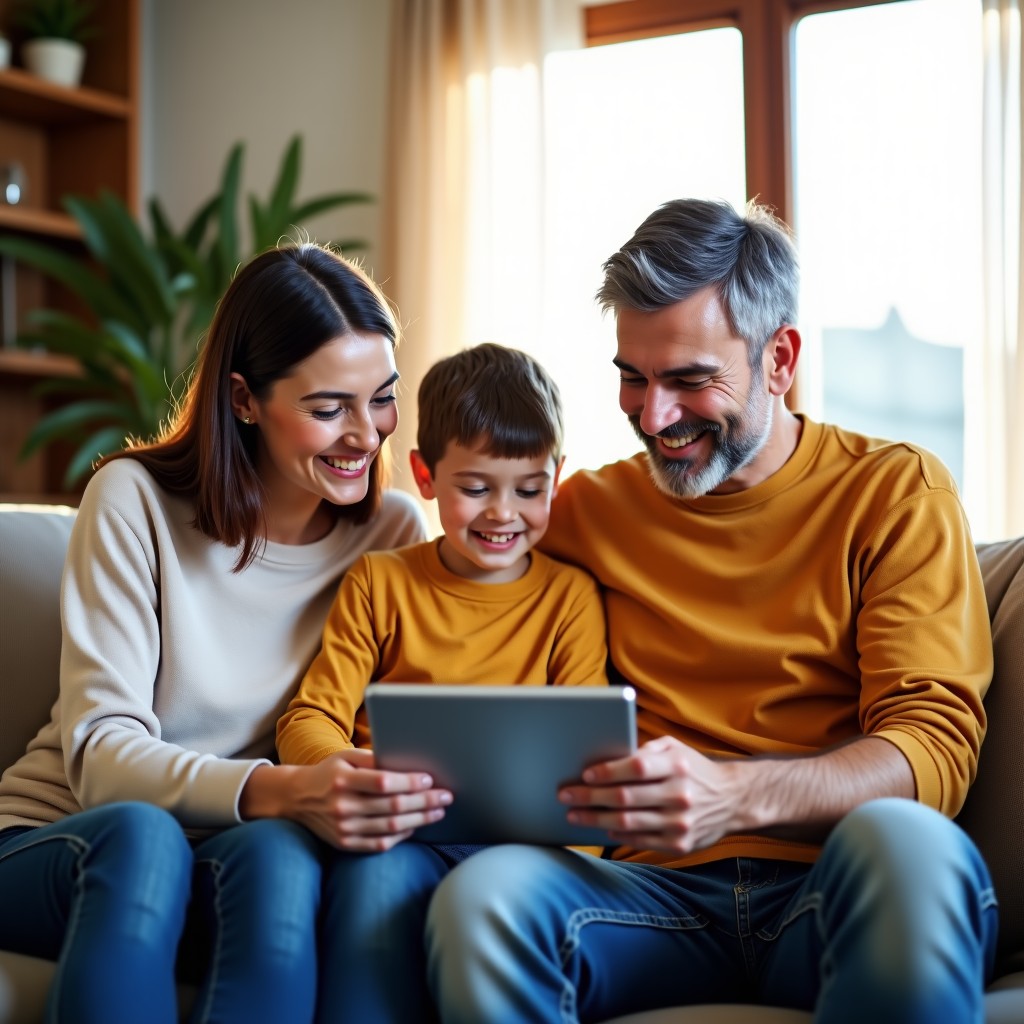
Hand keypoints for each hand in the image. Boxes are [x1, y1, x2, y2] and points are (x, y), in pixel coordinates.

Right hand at [247, 750, 452, 851]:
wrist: (296, 798)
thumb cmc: (329, 772)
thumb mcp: (345, 756)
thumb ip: (373, 759)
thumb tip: (406, 763)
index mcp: (343, 780)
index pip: (383, 783)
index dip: (409, 781)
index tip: (429, 778)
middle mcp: (342, 806)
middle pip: (392, 806)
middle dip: (424, 801)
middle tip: (445, 795)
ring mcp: (343, 829)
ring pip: (390, 827)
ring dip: (419, 819)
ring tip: (438, 811)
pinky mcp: (345, 844)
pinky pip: (380, 843)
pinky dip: (401, 835)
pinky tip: (416, 826)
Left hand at [558, 735, 744, 853]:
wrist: (733, 799)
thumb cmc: (693, 769)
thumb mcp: (675, 748)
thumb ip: (645, 750)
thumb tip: (608, 757)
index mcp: (677, 766)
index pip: (636, 768)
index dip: (607, 772)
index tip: (584, 775)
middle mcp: (679, 795)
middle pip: (625, 798)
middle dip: (590, 797)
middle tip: (565, 796)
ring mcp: (680, 823)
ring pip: (627, 823)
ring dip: (595, 819)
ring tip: (574, 814)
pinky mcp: (680, 845)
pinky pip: (639, 840)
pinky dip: (616, 834)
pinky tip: (601, 827)